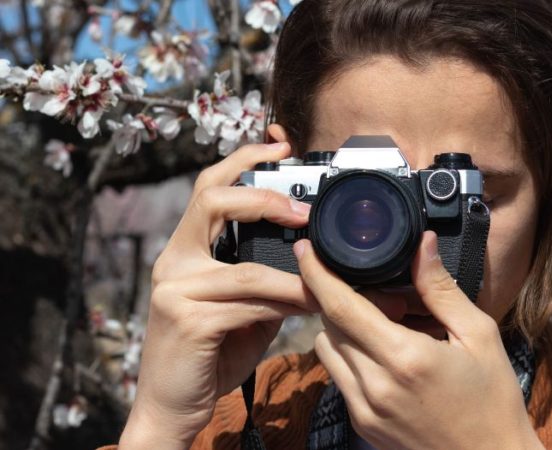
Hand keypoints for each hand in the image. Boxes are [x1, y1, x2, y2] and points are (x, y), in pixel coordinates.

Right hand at [120, 142, 319, 448]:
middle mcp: (173, 260)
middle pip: (212, 199)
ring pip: (247, 265)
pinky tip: (310, 306)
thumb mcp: (241, 307)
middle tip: (305, 209)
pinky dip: (287, 302)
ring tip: (329, 273)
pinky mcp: (188, 319)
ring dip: (296, 273)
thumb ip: (264, 277)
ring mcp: (175, 288)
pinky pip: (251, 302)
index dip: (244, 159)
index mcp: (185, 249)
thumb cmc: (210, 353)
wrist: (173, 406)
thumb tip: (310, 258)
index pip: (210, 187)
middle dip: (264, 195)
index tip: (280, 143)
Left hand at [295, 232, 543, 449]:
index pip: (340, 307)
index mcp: (405, 358)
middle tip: (384, 297)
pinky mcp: (363, 426)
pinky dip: (350, 357)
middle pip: (328, 325)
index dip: (317, 274)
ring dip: (342, 329)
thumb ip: (441, 289)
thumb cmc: (493, 399)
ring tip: (385, 328)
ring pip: (327, 351)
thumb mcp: (478, 335)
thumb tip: (421, 244)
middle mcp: (375, 386)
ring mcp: (364, 411)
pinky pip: (339, 378)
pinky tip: (386, 356)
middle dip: (343, 300)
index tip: (306, 251)